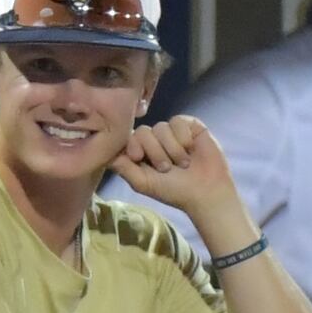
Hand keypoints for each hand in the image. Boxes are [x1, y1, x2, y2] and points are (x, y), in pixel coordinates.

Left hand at [108, 115, 242, 228]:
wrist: (205, 191)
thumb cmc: (173, 190)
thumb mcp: (142, 182)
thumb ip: (122, 167)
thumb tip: (105, 152)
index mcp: (142, 151)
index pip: (128, 137)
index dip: (133, 146)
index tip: (139, 158)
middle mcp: (155, 138)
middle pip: (143, 131)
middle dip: (155, 152)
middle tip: (167, 168)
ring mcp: (172, 131)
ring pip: (161, 127)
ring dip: (172, 149)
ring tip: (183, 163)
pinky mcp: (189, 125)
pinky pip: (178, 121)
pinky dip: (183, 137)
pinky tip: (191, 149)